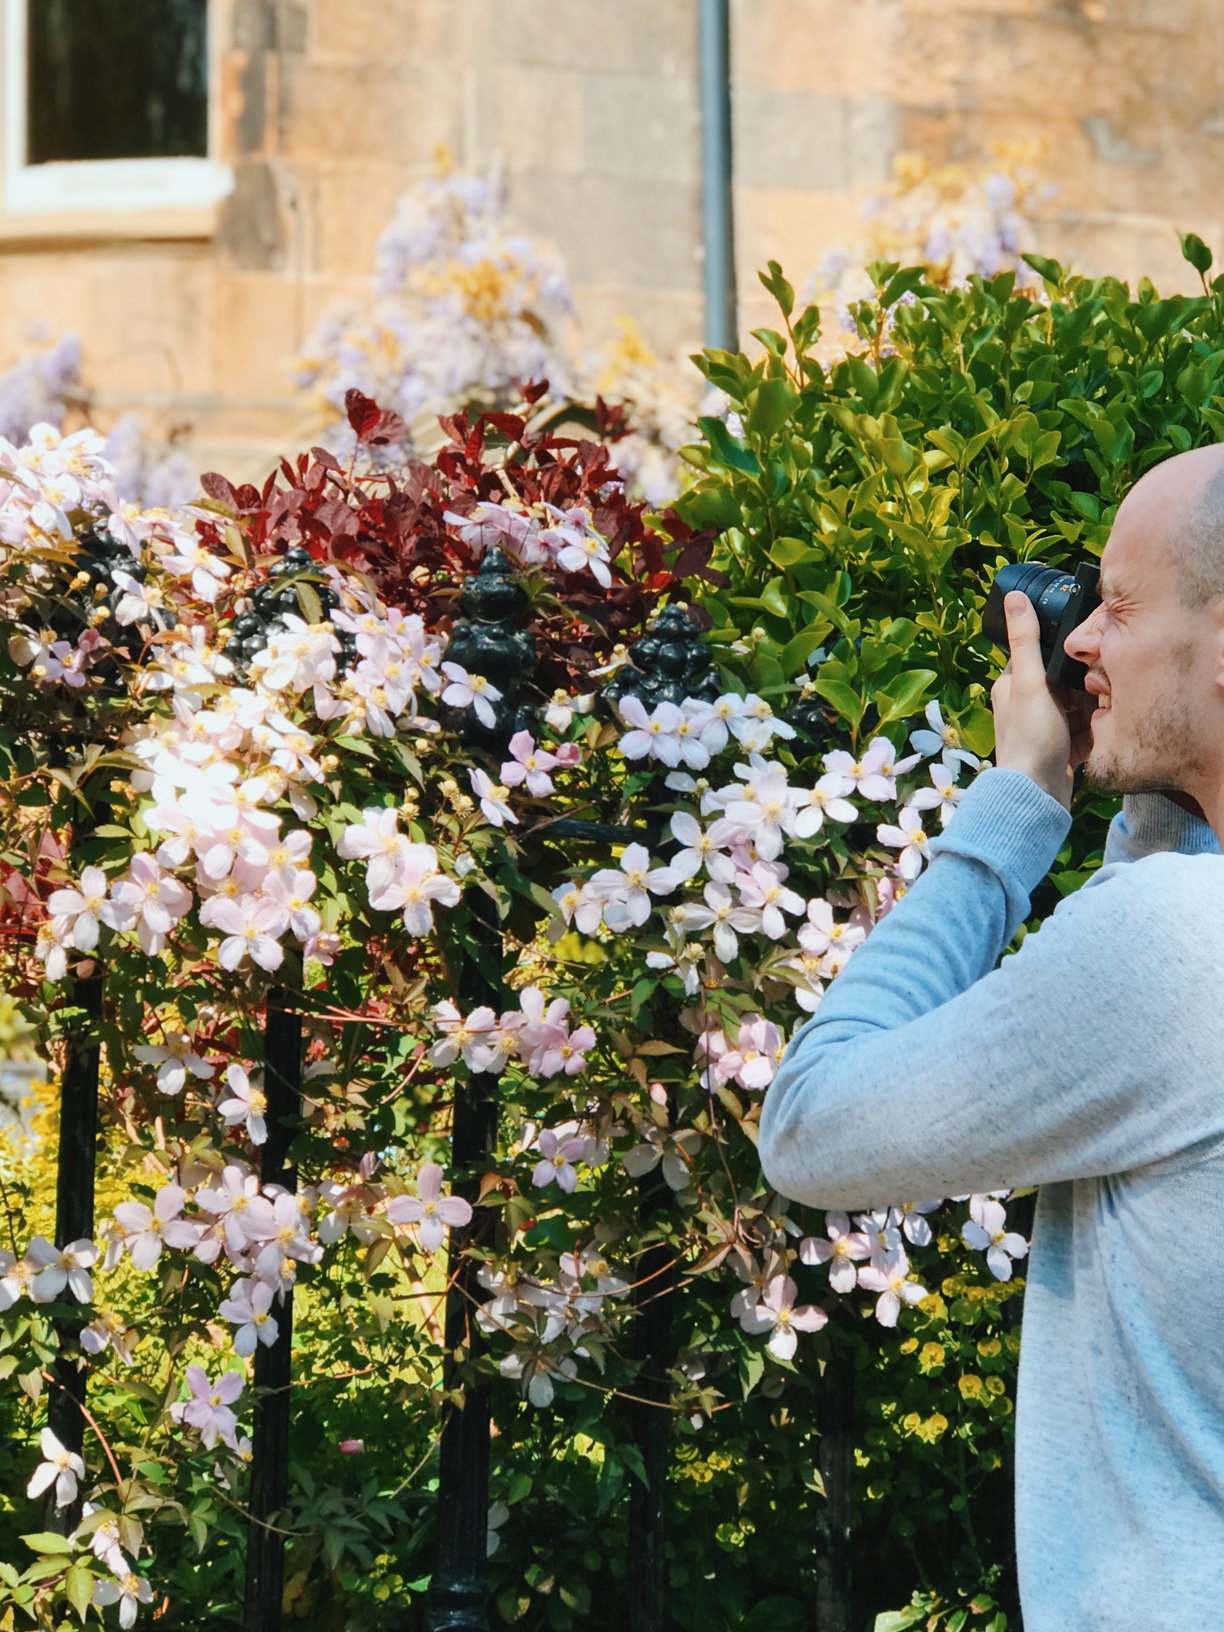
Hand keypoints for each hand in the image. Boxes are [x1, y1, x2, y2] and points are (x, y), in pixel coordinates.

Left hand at [991, 592, 1089, 809]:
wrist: (1036, 795)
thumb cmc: (1030, 737)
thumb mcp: (1030, 682)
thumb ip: (1025, 639)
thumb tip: (1013, 595)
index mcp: (1011, 685)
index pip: (1040, 655)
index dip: (1064, 653)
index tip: (1085, 654)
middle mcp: (1025, 704)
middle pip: (1064, 681)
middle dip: (1083, 685)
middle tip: (1096, 689)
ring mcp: (1044, 728)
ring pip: (1077, 706)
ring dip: (1092, 709)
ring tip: (1098, 714)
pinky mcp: (1061, 749)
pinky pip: (1084, 731)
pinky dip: (1094, 732)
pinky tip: (1099, 734)